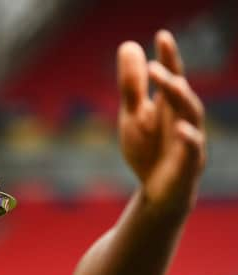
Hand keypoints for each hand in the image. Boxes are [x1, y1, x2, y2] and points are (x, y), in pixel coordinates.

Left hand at [118, 30, 205, 216]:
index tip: (161, 36)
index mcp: (169, 106)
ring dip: (182, 99)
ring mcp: (189, 141)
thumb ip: (132, 85)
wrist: (155, 191)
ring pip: (191, 116)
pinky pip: (193, 150)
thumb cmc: (148, 150)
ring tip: (172, 83)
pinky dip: (189, 138)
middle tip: (155, 65)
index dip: (168, 57)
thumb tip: (129, 46)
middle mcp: (183, 118)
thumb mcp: (133, 115)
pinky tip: (180, 128)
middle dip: (171, 78)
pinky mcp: (189, 165)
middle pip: (181, 94)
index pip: (171, 76)